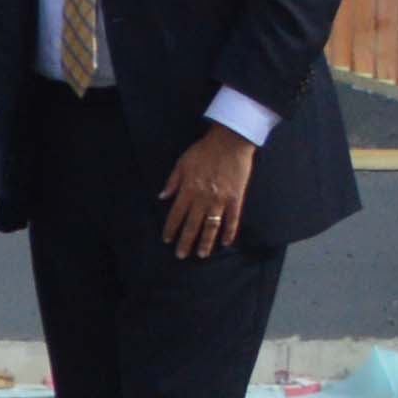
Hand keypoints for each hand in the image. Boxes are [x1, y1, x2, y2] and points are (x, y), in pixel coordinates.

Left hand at [161, 127, 254, 258]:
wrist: (230, 142)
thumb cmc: (203, 151)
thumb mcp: (181, 163)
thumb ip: (172, 182)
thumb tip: (161, 197)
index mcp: (188, 189)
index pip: (176, 214)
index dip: (171, 228)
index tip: (167, 240)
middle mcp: (203, 198)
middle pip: (192, 224)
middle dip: (186, 241)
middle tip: (181, 255)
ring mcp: (221, 200)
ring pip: (211, 226)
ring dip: (206, 242)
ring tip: (201, 255)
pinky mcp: (236, 198)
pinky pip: (233, 219)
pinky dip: (229, 232)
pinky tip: (226, 243)